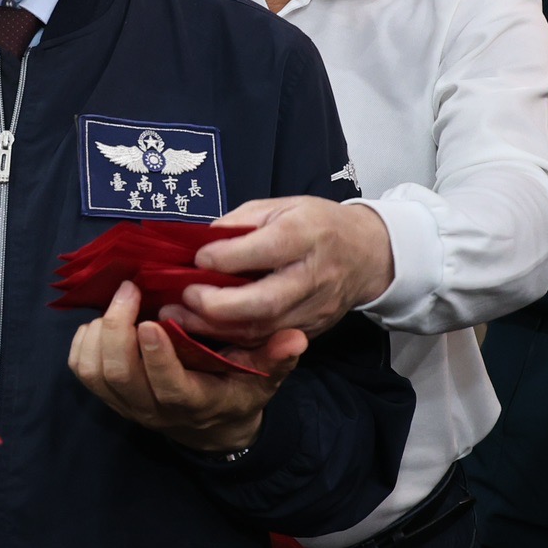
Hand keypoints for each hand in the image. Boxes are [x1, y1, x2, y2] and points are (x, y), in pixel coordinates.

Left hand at [67, 281, 305, 452]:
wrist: (213, 428)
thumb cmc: (237, 392)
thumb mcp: (263, 379)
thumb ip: (276, 358)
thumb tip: (295, 338)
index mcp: (195, 404)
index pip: (169, 387)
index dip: (156, 357)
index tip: (151, 321)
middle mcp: (155, 409)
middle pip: (121, 376)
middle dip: (118, 329)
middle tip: (129, 290)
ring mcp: (128, 405)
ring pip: (96, 373)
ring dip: (100, 333)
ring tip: (119, 301)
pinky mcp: (110, 396)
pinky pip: (83, 370)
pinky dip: (85, 342)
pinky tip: (104, 319)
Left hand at [162, 196, 396, 344]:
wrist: (366, 254)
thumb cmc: (316, 224)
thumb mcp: (280, 206)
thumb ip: (240, 223)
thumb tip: (200, 244)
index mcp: (306, 234)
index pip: (267, 249)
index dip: (226, 257)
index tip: (197, 258)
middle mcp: (314, 276)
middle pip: (265, 302)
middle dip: (217, 305)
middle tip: (184, 298)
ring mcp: (315, 309)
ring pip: (264, 330)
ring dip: (217, 329)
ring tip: (181, 319)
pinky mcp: (312, 330)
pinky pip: (268, 342)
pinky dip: (233, 340)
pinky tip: (206, 330)